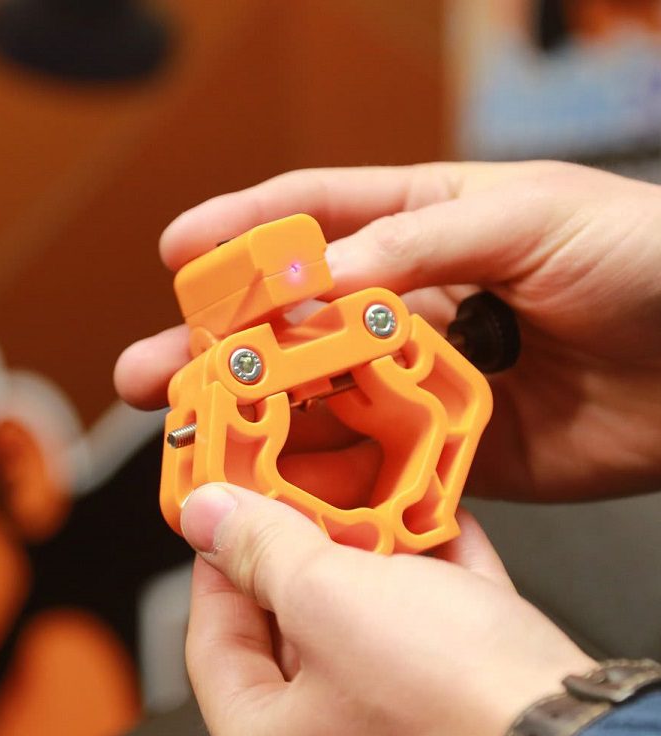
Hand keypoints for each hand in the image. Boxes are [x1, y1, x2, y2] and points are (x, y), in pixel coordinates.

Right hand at [115, 160, 660, 501]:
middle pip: (291, 329)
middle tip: (151, 374)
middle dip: (213, 351)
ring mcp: (422, 383)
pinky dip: (322, 480)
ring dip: (250, 424)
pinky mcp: (447, 451)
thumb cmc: (647, 257)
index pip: (315, 221)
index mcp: (426, 226)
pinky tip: (272, 491)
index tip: (177, 254)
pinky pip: (372, 466)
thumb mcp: (531, 216)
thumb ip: (421, 242)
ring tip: (189, 441)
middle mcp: (411, 307)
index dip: (240, 236)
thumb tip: (323, 279)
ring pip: (317, 403)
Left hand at [179, 482, 593, 735]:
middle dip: (301, 564)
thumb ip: (258, 549)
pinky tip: (441, 538)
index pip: (214, 648)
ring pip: (363, 643)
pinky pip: (426, 653)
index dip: (216, 570)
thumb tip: (208, 518)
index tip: (225, 524)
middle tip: (299, 508)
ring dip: (370, 572)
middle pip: (290, 644)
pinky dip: (429, 595)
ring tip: (369, 512)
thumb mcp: (326, 595)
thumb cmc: (455, 707)